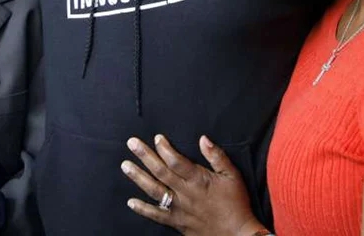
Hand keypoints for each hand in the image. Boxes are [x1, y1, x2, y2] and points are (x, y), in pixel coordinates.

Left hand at [121, 134, 265, 235]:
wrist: (237, 235)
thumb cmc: (236, 202)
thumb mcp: (232, 175)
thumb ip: (217, 156)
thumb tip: (203, 139)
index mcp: (199, 180)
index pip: (177, 161)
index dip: (165, 149)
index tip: (156, 138)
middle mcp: (186, 193)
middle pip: (161, 172)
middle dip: (145, 156)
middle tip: (131, 143)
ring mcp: (179, 208)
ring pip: (155, 191)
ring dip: (138, 177)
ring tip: (125, 165)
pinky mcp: (177, 222)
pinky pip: (157, 216)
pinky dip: (143, 209)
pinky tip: (131, 202)